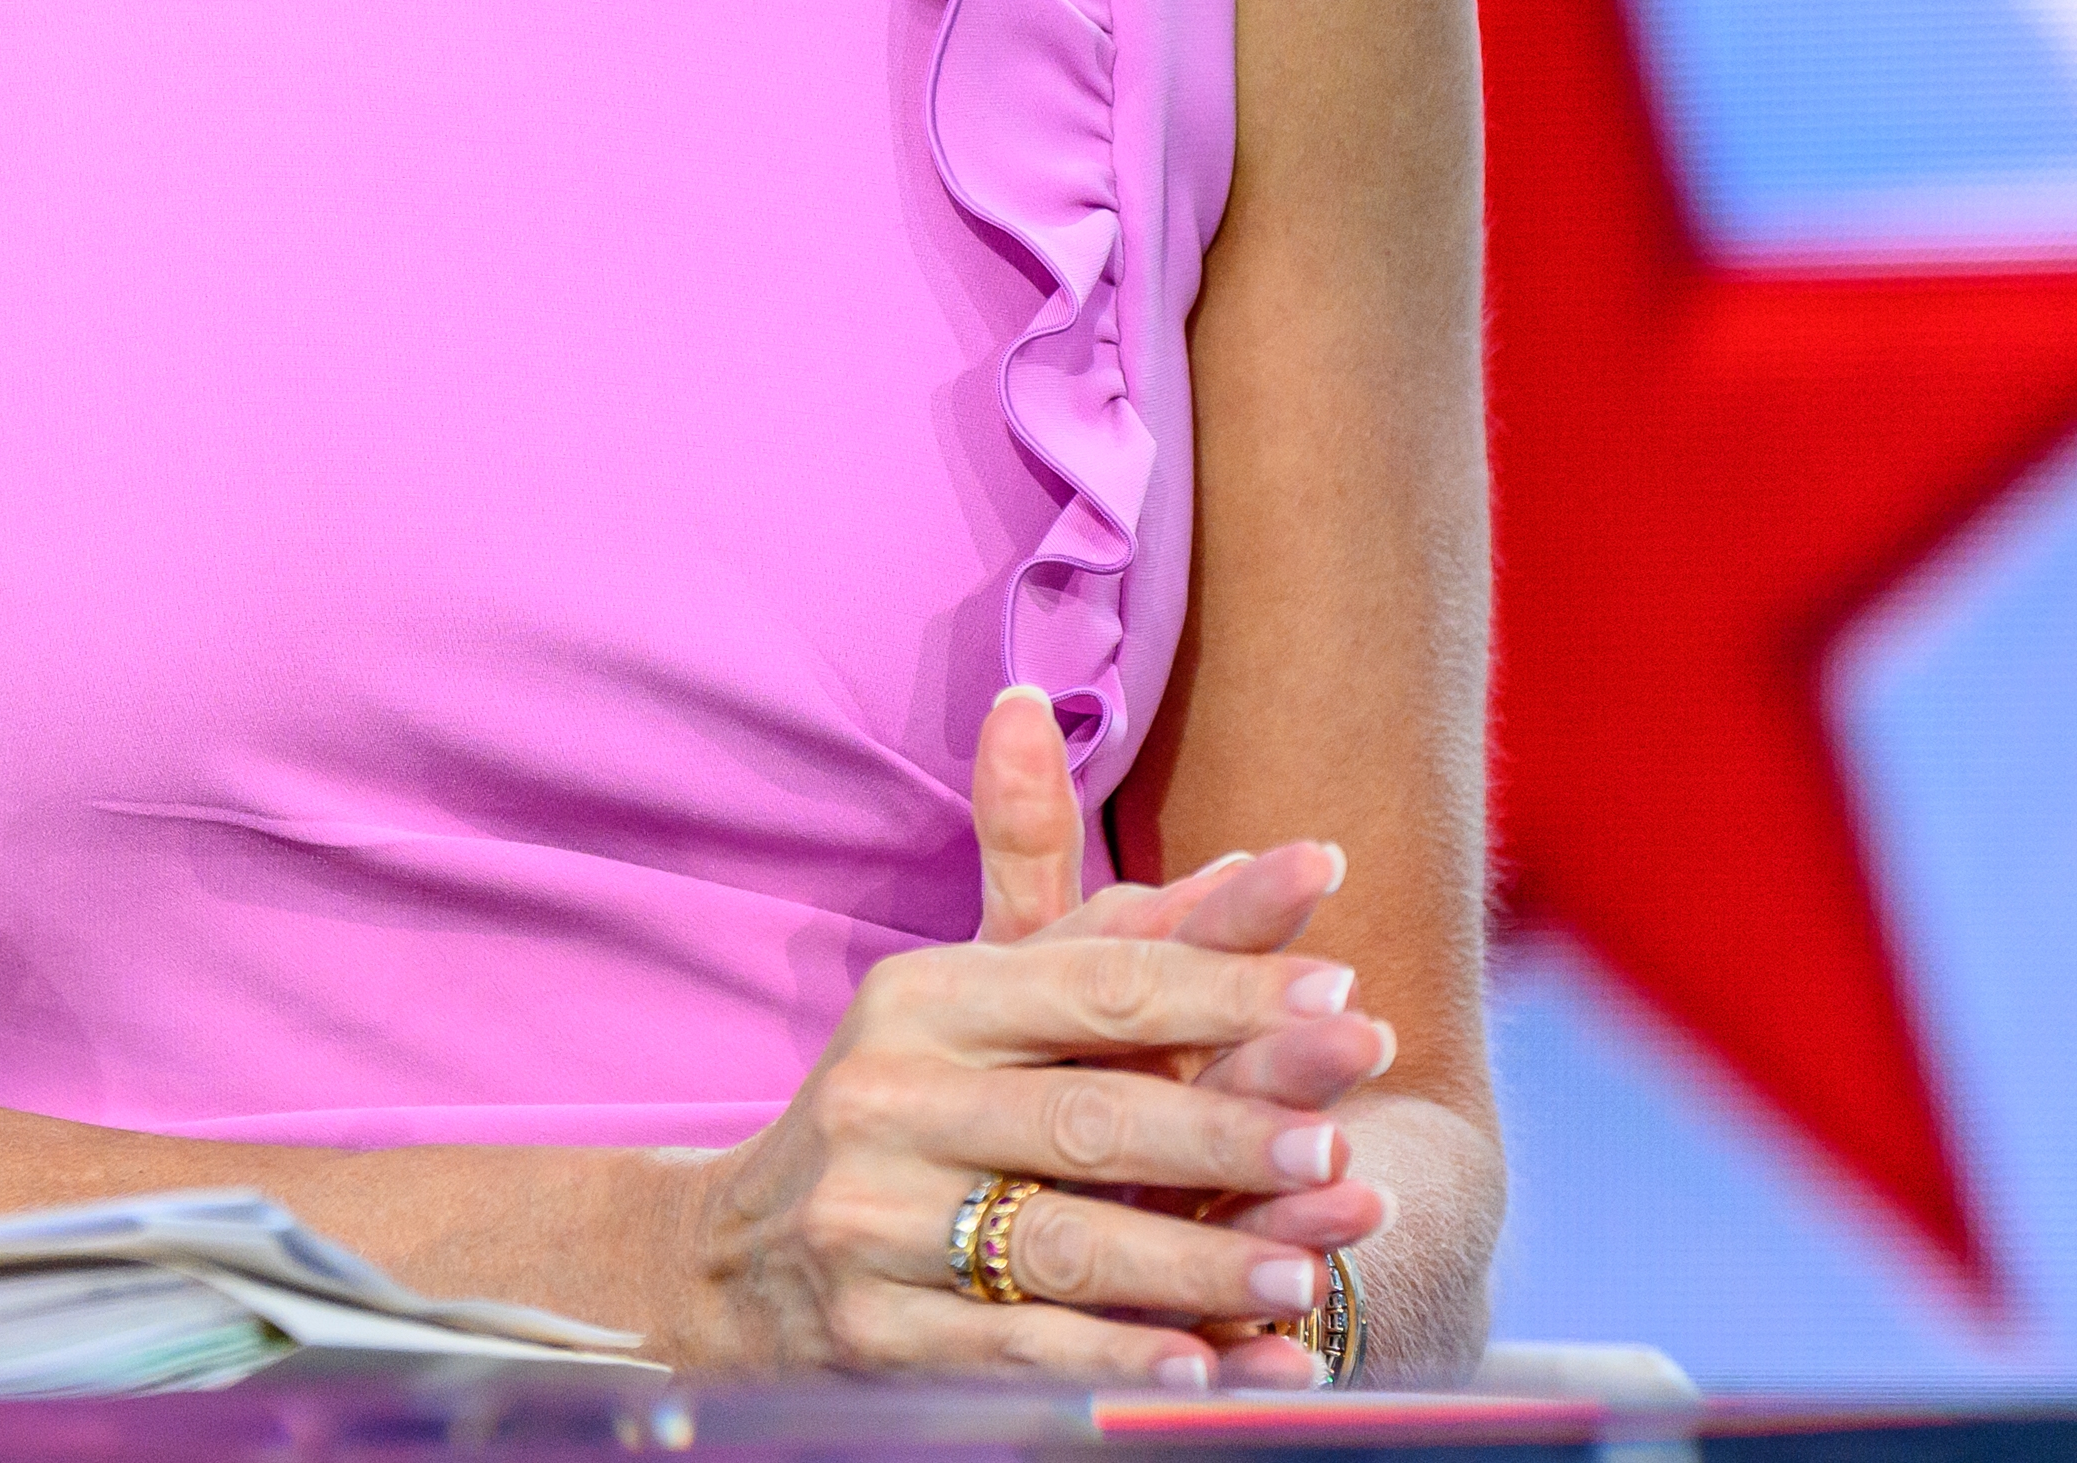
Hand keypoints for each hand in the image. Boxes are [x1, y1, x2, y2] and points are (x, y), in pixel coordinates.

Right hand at [665, 692, 1391, 1382]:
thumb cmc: (901, 1103)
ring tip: (1306, 1271)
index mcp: (923, 1001)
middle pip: (1088, 1114)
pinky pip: (1016, 1353)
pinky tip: (1204, 1375)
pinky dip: (1116, 1362)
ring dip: (1195, 1261)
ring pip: (1063, 1244)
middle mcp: (888, 1100)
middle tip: (1343, 1137)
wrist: (732, 1261)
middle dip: (1227, 1126)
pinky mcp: (872, 1337)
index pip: (1095, 982)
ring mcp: (872, 1223)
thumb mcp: (960, 988)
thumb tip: (1032, 700)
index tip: (1343, 986)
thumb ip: (1042, 880)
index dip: (1224, 983)